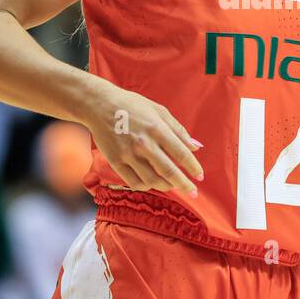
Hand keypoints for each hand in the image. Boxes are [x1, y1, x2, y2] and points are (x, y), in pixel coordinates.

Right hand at [80, 82, 203, 195]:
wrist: (100, 105)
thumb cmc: (132, 105)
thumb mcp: (159, 111)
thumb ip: (178, 130)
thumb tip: (195, 147)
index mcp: (157, 128)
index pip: (181, 154)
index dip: (193, 168)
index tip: (200, 177)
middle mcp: (144, 143)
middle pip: (169, 172)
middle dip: (184, 185)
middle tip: (193, 192)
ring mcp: (128, 154)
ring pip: (152, 180)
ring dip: (166, 186)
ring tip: (172, 186)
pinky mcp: (116, 161)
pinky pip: (134, 182)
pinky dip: (146, 186)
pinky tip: (152, 183)